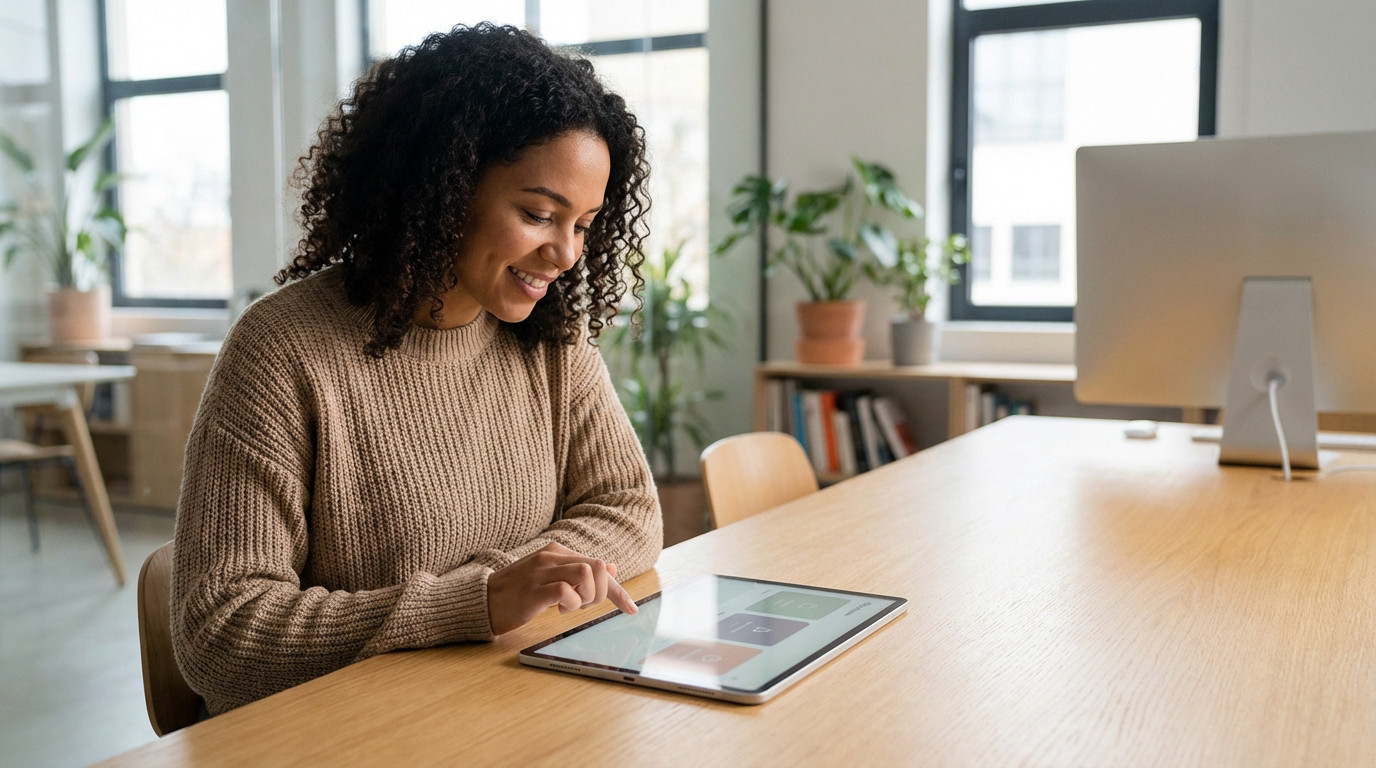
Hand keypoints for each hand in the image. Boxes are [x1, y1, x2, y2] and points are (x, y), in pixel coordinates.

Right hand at [486, 542, 636, 634]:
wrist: (482, 601)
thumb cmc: (517, 593)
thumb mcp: (551, 579)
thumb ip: (578, 572)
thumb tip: (611, 568)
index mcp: (557, 552)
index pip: (598, 565)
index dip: (618, 590)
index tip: (632, 609)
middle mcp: (551, 557)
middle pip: (597, 566)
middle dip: (601, 593)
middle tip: (584, 606)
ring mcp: (542, 571)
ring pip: (586, 574)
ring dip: (588, 597)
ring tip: (571, 607)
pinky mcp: (534, 589)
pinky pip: (567, 591)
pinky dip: (571, 605)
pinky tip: (559, 610)